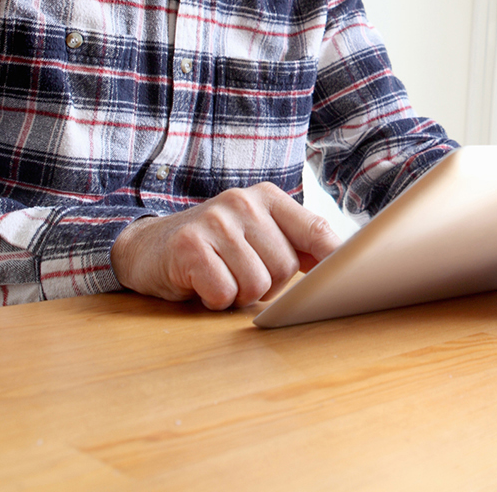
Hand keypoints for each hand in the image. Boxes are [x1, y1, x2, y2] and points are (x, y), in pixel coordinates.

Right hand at [110, 183, 340, 309]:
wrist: (148, 247)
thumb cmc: (214, 247)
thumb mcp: (257, 234)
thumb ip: (296, 244)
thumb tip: (344, 265)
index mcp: (269, 197)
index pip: (317, 231)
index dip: (336, 261)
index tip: (348, 280)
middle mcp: (245, 201)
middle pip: (286, 268)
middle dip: (268, 285)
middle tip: (240, 273)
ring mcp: (216, 221)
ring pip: (257, 285)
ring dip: (239, 294)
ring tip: (221, 276)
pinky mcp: (190, 246)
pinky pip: (224, 293)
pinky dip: (215, 299)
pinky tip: (201, 283)